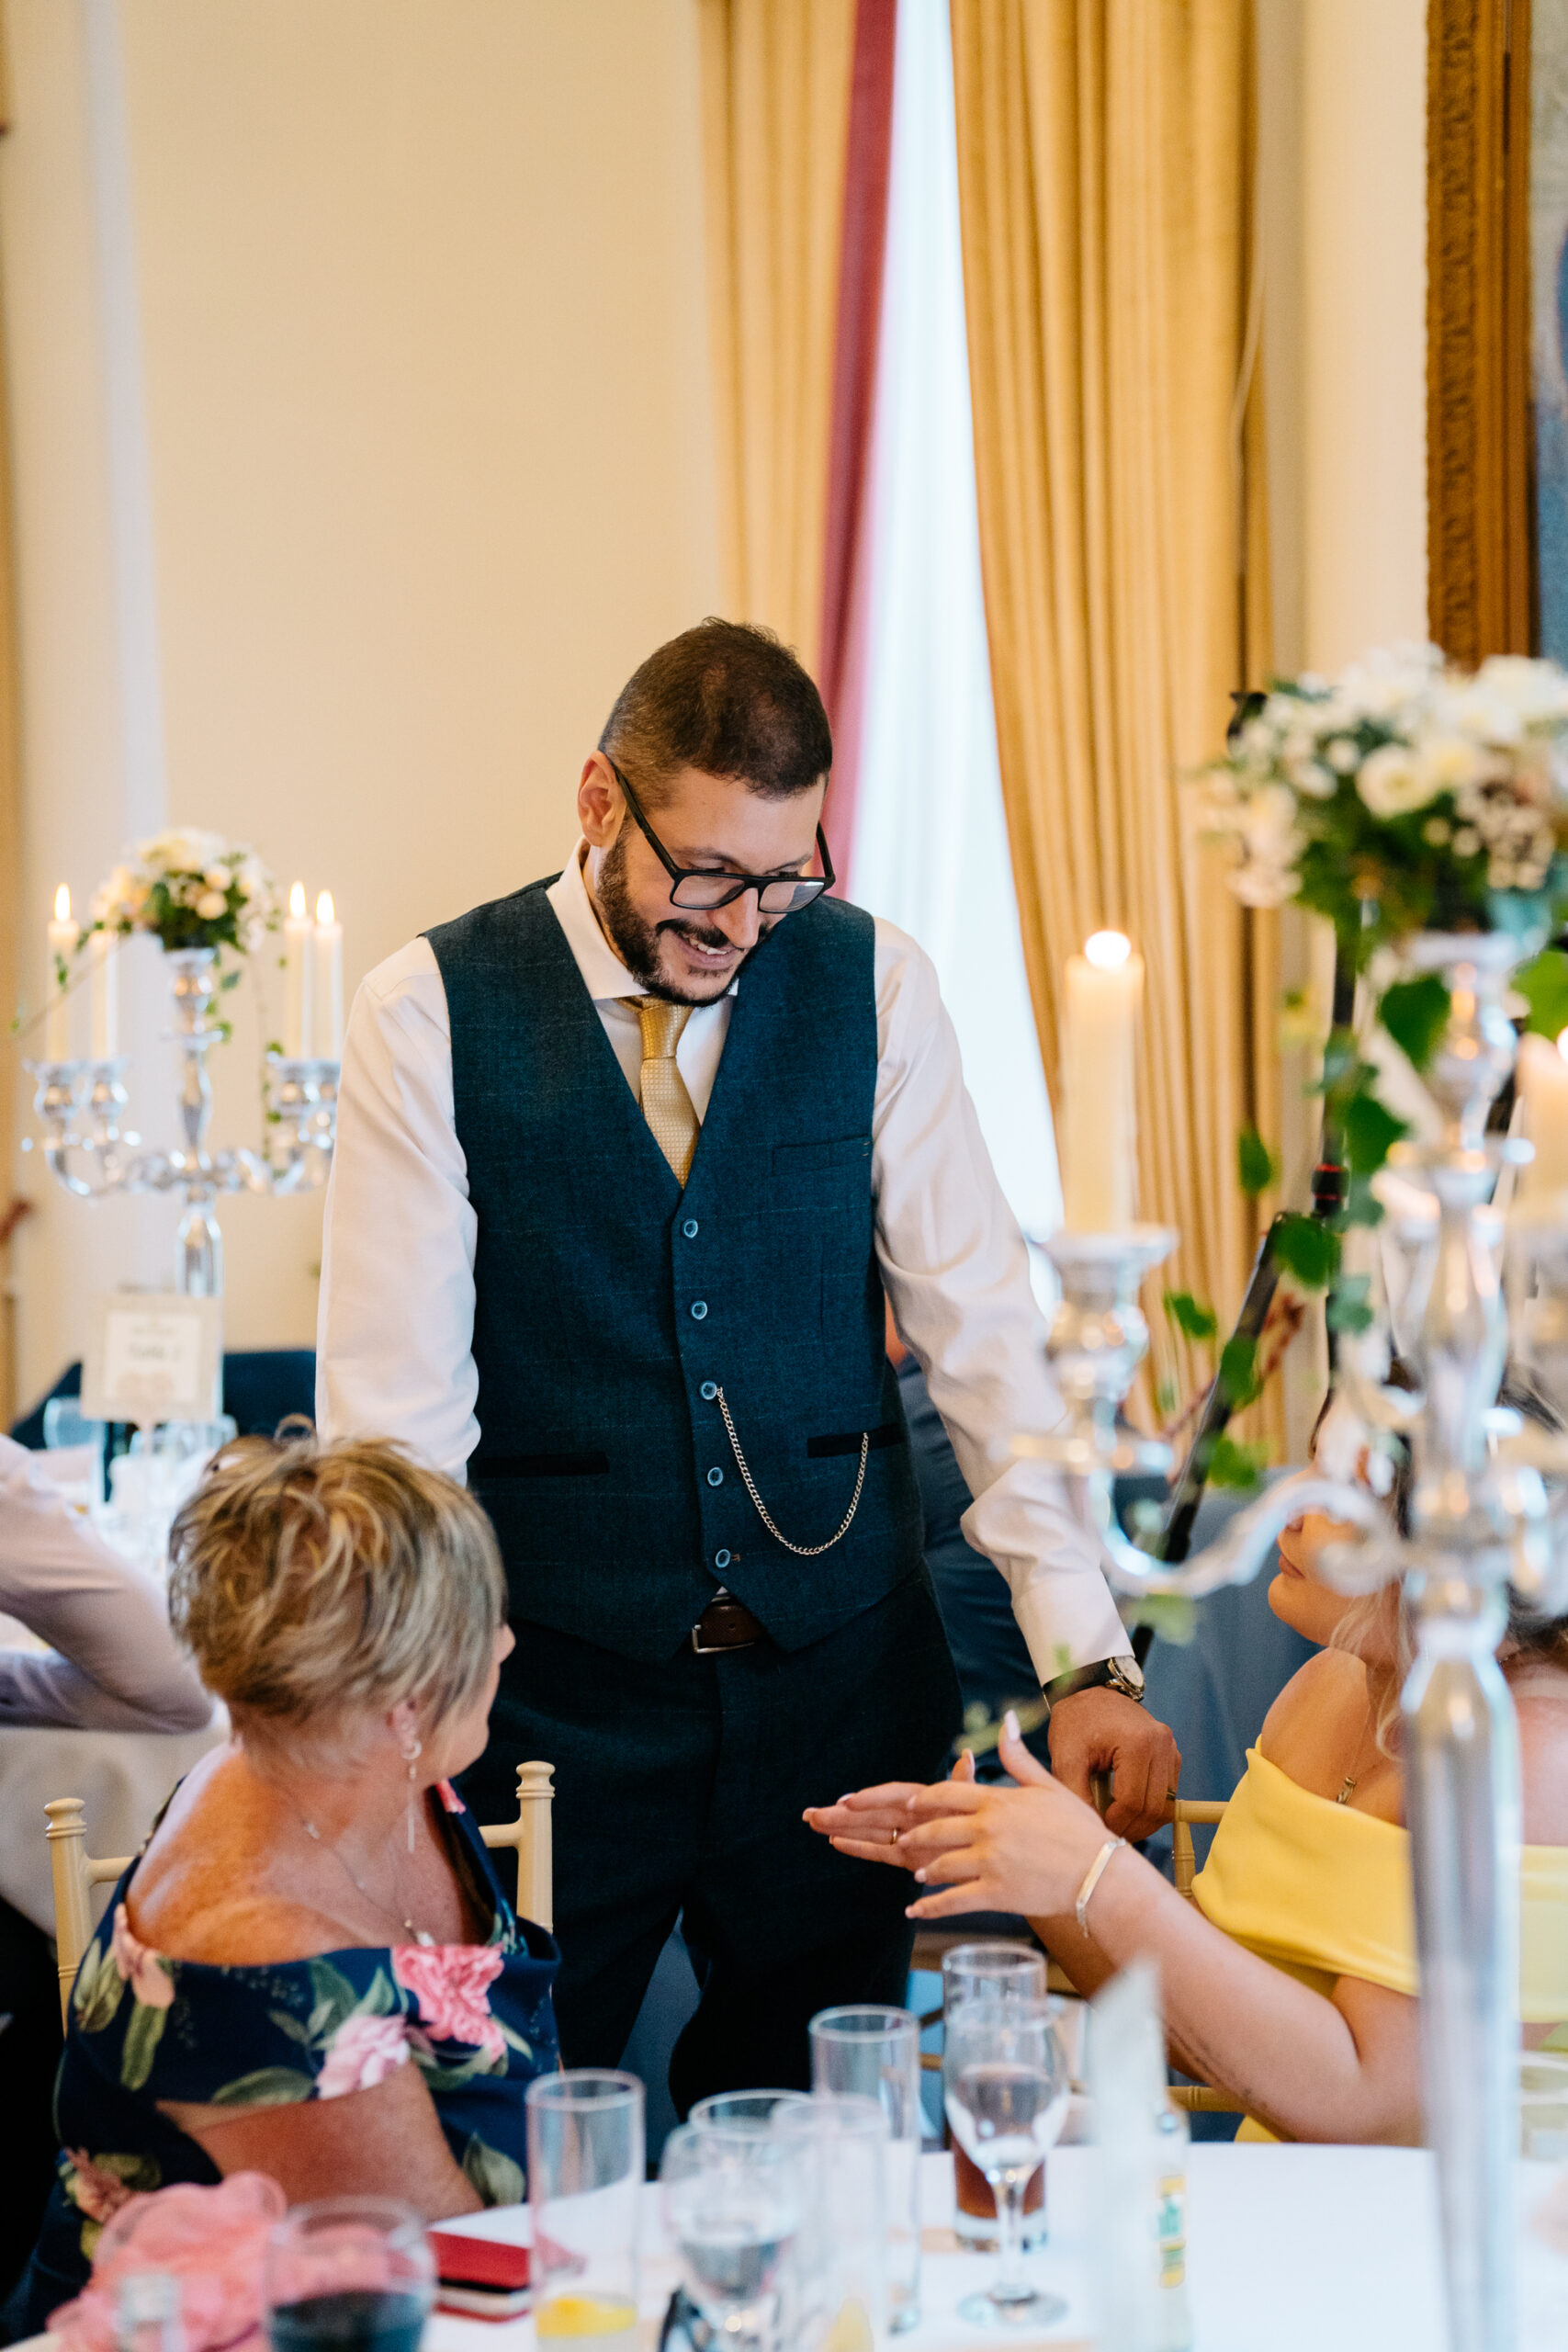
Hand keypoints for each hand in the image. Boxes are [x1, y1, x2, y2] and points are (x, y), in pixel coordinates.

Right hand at [803, 1749, 976, 1868]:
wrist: (995, 1852)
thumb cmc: (987, 1822)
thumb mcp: (977, 1802)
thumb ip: (963, 1784)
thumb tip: (967, 1756)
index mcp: (925, 1798)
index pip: (892, 1796)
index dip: (870, 1798)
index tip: (846, 1801)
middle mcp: (911, 1815)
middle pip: (871, 1814)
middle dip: (841, 1814)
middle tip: (811, 1814)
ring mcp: (907, 1835)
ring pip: (868, 1831)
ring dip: (841, 1827)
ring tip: (813, 1822)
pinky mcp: (908, 1857)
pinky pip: (879, 1851)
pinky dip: (858, 1848)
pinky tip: (835, 1842)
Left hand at [898, 1717, 1109, 1920]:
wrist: (1099, 1873)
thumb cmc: (1080, 1829)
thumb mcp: (1049, 1785)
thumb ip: (1019, 1756)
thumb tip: (1007, 1718)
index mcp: (998, 1801)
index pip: (949, 1792)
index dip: (927, 1798)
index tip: (913, 1803)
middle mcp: (988, 1829)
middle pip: (938, 1829)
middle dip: (917, 1836)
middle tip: (904, 1840)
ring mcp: (990, 1862)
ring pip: (942, 1865)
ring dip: (926, 1871)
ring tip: (918, 1875)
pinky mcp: (996, 1893)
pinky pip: (954, 1901)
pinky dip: (931, 1907)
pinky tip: (915, 1911)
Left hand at [1047, 1687, 1179, 1840]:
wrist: (1090, 1691)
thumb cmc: (1075, 1722)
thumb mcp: (1066, 1757)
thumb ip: (1075, 1794)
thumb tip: (1090, 1830)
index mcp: (1137, 1743)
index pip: (1133, 1802)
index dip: (1116, 1824)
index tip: (1097, 1829)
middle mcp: (1161, 1744)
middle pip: (1154, 1808)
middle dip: (1131, 1827)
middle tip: (1108, 1833)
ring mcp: (1170, 1749)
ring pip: (1166, 1805)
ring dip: (1143, 1821)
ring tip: (1116, 1822)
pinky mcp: (1172, 1754)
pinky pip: (1168, 1794)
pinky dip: (1150, 1807)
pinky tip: (1126, 1807)